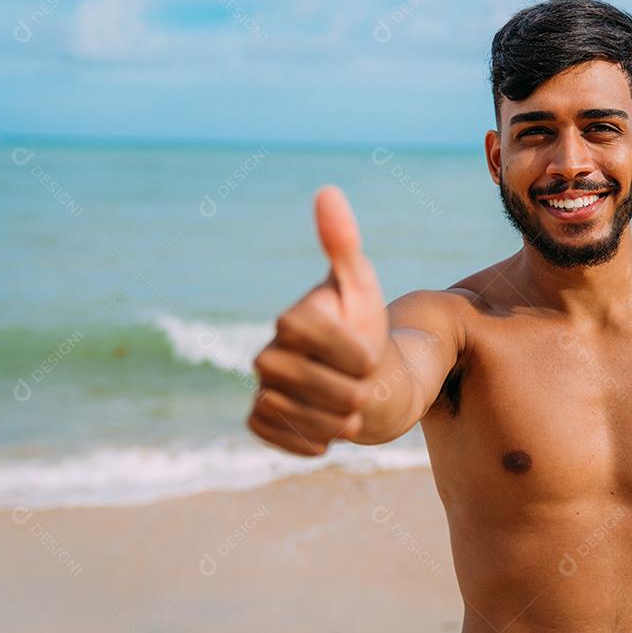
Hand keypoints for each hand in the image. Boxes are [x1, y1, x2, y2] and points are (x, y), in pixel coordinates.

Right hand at [247, 185, 388, 455]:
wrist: (366, 380)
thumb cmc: (366, 329)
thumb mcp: (364, 288)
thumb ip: (344, 244)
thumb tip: (327, 191)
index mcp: (293, 319)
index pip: (314, 336)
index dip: (352, 352)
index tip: (371, 356)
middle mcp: (268, 352)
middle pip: (307, 381)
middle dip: (348, 391)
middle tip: (364, 388)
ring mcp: (262, 387)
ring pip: (293, 411)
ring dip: (334, 420)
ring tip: (352, 412)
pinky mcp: (259, 418)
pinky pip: (272, 433)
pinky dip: (305, 441)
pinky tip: (328, 437)